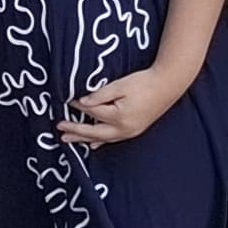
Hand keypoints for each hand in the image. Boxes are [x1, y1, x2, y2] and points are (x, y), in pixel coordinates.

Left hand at [58, 67, 187, 149]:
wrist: (168, 85)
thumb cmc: (144, 82)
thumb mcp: (120, 85)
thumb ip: (100, 94)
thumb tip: (82, 102)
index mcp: (118, 116)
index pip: (91, 111)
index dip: (78, 106)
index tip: (66, 101)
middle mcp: (123, 128)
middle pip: (93, 132)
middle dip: (75, 131)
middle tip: (59, 129)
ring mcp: (129, 132)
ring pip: (102, 138)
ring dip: (84, 139)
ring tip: (68, 140)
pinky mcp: (134, 131)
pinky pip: (113, 139)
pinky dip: (101, 141)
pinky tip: (93, 145)